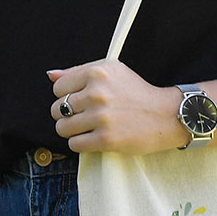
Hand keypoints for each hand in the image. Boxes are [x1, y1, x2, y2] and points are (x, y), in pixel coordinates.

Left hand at [48, 61, 184, 153]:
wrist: (166, 115)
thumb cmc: (136, 92)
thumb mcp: (111, 71)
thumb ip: (78, 72)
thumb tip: (50, 75)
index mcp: (97, 72)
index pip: (58, 87)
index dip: (65, 95)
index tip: (79, 100)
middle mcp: (97, 93)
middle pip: (57, 109)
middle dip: (66, 115)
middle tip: (83, 116)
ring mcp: (101, 117)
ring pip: (62, 128)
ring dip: (71, 131)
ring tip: (86, 128)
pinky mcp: (106, 139)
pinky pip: (74, 144)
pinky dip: (80, 144)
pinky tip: (92, 138)